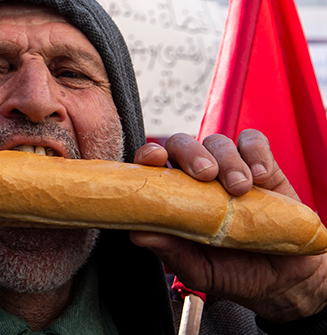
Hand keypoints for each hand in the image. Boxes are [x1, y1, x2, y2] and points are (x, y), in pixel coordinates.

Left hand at [131, 130, 326, 322]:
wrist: (282, 280)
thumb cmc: (232, 271)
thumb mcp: (199, 269)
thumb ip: (171, 251)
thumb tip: (138, 235)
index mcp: (173, 194)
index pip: (152, 163)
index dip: (150, 154)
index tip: (155, 159)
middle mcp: (197, 176)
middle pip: (182, 144)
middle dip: (190, 152)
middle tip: (205, 174)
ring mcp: (229, 167)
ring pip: (218, 141)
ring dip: (227, 159)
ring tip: (240, 188)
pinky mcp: (262, 166)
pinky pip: (254, 141)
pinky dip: (256, 152)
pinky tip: (261, 175)